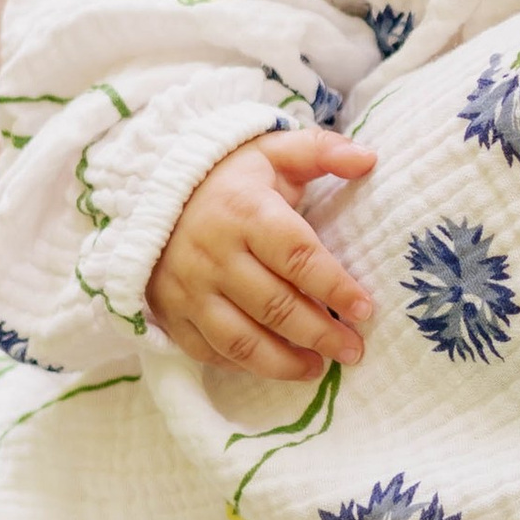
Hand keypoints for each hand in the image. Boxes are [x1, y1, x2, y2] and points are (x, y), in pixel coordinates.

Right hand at [147, 129, 377, 381]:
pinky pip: (209, 351)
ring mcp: (189, 288)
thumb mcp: (274, 152)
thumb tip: (369, 158)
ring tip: (319, 368)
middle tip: (354, 350)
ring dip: (284, 362)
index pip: (297, 257)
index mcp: (245, 212)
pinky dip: (245, 366)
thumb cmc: (230, 177)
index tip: (366, 309)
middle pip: (275, 306)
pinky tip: (275, 365)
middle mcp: (214, 254)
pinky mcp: (170, 312)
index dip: (334, 287)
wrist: (151, 190)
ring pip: (241, 340)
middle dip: (320, 334)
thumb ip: (322, 151)